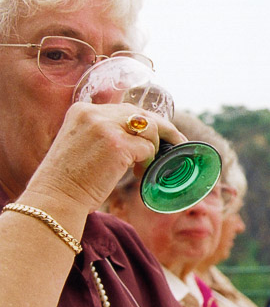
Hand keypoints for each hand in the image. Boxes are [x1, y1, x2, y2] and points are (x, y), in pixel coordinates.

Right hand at [28, 102, 186, 212]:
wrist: (55, 196)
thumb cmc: (69, 179)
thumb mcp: (83, 145)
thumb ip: (105, 134)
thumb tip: (138, 137)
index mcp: (83, 110)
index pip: (126, 110)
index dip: (146, 124)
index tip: (158, 136)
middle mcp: (94, 113)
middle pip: (142, 114)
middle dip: (164, 129)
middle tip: (177, 144)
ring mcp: (106, 127)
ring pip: (150, 129)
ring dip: (155, 149)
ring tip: (143, 168)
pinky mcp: (117, 145)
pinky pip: (148, 149)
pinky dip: (149, 162)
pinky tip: (139, 174)